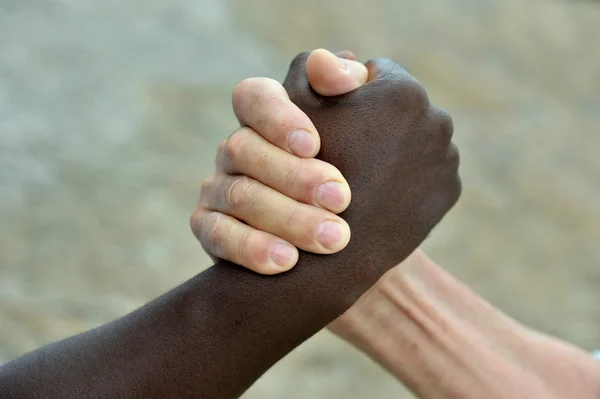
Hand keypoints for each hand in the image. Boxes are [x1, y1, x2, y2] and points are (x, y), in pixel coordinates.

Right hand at [191, 49, 367, 273]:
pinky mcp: (212, 229)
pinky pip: (218, 235)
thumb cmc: (361, 179)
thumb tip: (327, 65)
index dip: (277, 117)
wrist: (352, 242)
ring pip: (238, 195)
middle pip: (244, 149)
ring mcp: (220, 188)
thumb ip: (350, 91)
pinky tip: (287, 262)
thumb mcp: (366, 132)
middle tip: (341, 198)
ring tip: (332, 238)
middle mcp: (238, 148)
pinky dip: (251, 248)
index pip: (254, 97)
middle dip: (293, 176)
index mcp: (267, 118)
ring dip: (285, 217)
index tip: (314, 143)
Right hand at [282, 52, 459, 279]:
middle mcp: (436, 120)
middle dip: (375, 119)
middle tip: (348, 143)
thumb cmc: (305, 171)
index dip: (346, 93)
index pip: (373, 73)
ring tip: (362, 169)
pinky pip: (425, 168)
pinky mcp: (449, 189)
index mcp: (402, 91)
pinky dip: (407, 175)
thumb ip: (311, 68)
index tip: (333, 116)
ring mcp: (447, 158)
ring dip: (392, 147)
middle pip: (398, 105)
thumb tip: (343, 57)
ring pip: (413, 138)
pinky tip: (380, 190)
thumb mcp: (294, 109)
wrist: (333, 246)